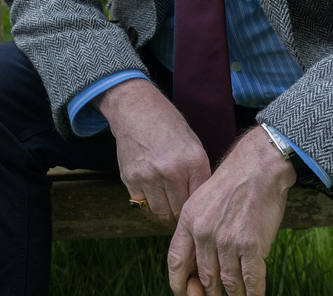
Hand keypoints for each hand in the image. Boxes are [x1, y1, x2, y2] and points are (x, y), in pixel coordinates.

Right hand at [96, 79, 210, 228]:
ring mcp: (148, 176)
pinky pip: (142, 205)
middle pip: (180, 211)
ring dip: (167, 218)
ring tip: (172, 217)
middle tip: (186, 222)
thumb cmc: (169, 126)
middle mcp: (171, 170)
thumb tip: (202, 203)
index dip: (200, 212)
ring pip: (161, 212)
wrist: (136, 110)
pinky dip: (150, 209)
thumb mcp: (193, 145)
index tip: (200, 217)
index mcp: (193, 161)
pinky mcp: (130, 178)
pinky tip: (156, 206)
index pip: (200, 200)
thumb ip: (198, 174)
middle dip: (184, 219)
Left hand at [167, 126, 294, 295]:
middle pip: (204, 276)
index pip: (176, 261)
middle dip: (209, 292)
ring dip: (233, 295)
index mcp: (189, 221)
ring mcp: (228, 241)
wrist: (258, 167)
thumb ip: (196, 228)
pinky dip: (253, 293)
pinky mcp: (251, 246)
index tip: (184, 293)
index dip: (179, 283)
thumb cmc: (233, 183)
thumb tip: (196, 258)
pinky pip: (251, 280)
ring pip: (228, 282)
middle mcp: (204, 233)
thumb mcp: (201, 201)